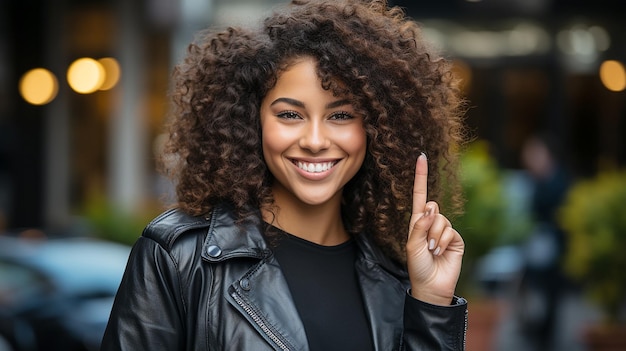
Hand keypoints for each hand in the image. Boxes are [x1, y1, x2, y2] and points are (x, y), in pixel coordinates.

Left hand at [406, 153, 463, 304]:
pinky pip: (450, 230)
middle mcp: (431, 223)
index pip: (419, 195)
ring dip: (434, 237)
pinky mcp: (456, 239)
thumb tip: (430, 207)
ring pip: (441, 220)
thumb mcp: (412, 245)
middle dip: (427, 224)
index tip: (421, 157)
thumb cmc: (417, 266)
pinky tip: (440, 252)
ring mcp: (444, 230)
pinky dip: (443, 241)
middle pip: (432, 207)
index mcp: (417, 222)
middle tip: (425, 244)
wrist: (432, 286)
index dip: (420, 176)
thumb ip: (419, 226)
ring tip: (432, 251)